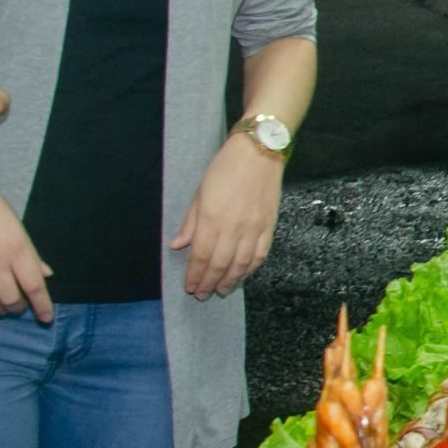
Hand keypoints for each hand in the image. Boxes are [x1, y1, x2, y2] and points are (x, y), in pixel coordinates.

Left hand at [171, 136, 284, 299]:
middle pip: (219, 264)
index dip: (195, 275)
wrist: (259, 153)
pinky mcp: (269, 226)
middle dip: (209, 282)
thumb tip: (178, 245)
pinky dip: (251, 268)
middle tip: (203, 294)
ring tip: (222, 290)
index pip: (201, 255)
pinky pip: (260, 254)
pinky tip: (243, 275)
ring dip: (230, 280)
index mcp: (211, 218)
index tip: (190, 287)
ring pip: (241, 264)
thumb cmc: (224, 169)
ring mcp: (253, 228)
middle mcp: (232, 228)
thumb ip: (190, 222)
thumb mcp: (200, 192)